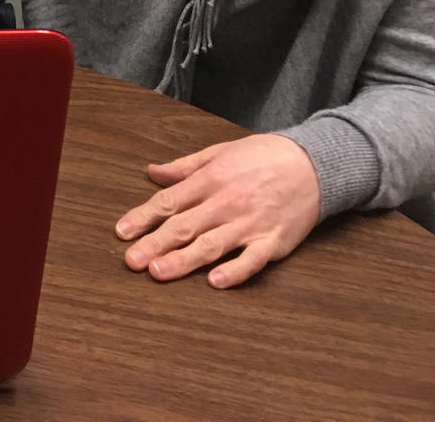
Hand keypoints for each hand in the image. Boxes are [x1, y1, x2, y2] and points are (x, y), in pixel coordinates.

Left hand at [114, 134, 320, 287]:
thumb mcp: (220, 152)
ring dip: (183, 260)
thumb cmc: (262, 156)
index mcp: (211, 179)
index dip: (143, 217)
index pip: (170, 201)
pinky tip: (215, 282)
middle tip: (131, 261)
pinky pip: (251, 259)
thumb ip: (185, 166)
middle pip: (184, 226)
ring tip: (159, 272)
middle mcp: (226, 202)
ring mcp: (249, 223)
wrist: (312, 164)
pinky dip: (234, 271)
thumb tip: (152, 172)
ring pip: (211, 245)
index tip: (122, 232)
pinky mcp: (273, 241)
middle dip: (155, 243)